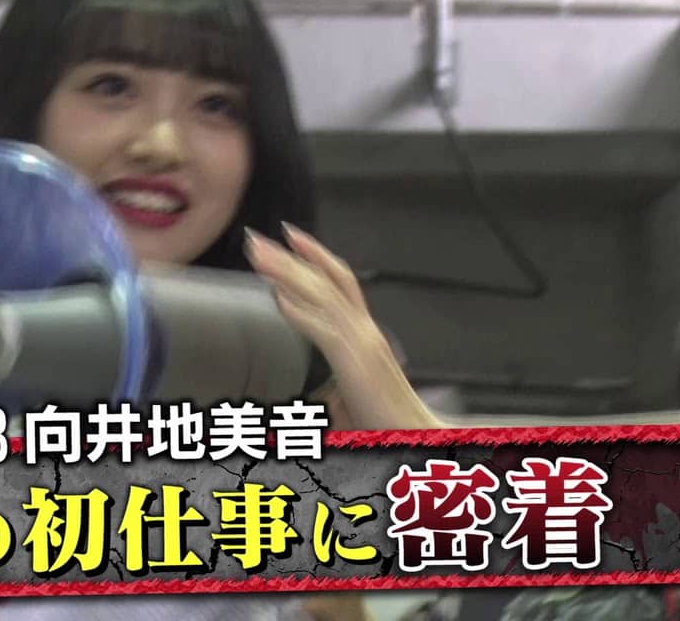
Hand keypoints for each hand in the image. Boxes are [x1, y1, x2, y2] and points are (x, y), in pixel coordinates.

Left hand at [244, 224, 441, 429]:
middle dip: (290, 257)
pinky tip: (277, 298)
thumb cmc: (386, 422)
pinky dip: (300, 312)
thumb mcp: (349, 395)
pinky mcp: (356, 364)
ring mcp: (362, 344)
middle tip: (258, 240)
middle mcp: (365, 332)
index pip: (340, 283)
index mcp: (365, 334)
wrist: (421, 440)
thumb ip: (323, 383)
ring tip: (260, 256)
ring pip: (321, 296)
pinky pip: (323, 330)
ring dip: (287, 273)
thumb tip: (299, 387)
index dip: (315, 257)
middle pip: (325, 281)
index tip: (289, 239)